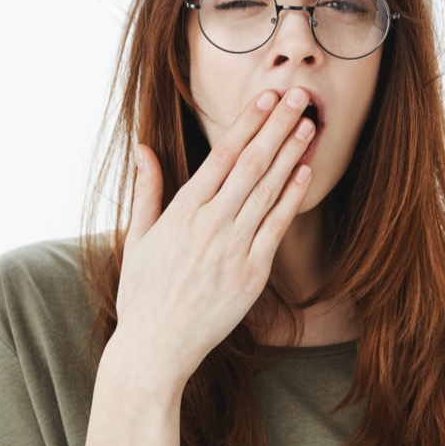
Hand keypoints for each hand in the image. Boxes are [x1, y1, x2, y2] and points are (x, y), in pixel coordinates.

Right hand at [107, 87, 315, 395]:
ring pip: (267, 191)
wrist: (154, 350)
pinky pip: (276, 228)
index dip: (247, 123)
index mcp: (181, 213)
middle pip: (250, 165)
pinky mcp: (251, 274)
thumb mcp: (136, 239)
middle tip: (297, 95)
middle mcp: (208, 225)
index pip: (221, 156)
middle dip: (276, 126)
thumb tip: (143, 147)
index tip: (265, 96)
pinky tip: (305, 173)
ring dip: (290, 154)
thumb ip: (147, 191)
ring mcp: (232, 249)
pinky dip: (291, 198)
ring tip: (309, 125)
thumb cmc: (143, 295)